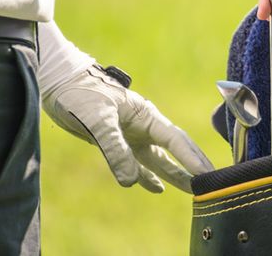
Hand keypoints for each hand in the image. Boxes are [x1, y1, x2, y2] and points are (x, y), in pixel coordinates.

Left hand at [41, 64, 213, 193]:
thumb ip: (115, 150)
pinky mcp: (117, 142)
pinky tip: (157, 188)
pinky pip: (138, 164)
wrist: (59, 82)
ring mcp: (131, 135)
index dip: (193, 158)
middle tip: (212, 184)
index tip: (209, 175)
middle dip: (193, 166)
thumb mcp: (98, 120)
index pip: (177, 141)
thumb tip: (132, 181)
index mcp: (147, 116)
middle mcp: (144, 127)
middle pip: (175, 151)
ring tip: (193, 190)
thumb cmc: (81, 93)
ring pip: (159, 159)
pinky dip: (147, 176)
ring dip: (175, 174)